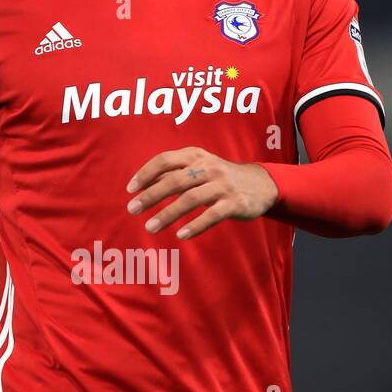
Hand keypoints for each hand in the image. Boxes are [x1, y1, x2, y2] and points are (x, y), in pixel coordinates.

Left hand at [126, 148, 278, 239]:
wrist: (260, 184)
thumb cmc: (220, 177)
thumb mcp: (199, 167)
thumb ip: (174, 173)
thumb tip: (142, 185)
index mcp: (196, 155)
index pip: (165, 160)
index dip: (145, 174)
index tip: (130, 190)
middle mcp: (208, 167)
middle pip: (174, 180)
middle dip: (150, 196)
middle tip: (132, 209)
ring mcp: (222, 185)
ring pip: (190, 199)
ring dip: (167, 214)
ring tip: (150, 227)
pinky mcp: (234, 203)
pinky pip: (211, 215)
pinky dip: (195, 226)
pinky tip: (180, 235)